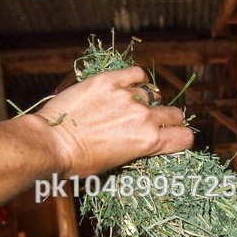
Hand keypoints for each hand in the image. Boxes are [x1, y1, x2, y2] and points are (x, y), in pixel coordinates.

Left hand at [34, 66, 193, 176]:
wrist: (51, 143)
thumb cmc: (80, 161)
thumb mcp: (118, 163)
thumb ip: (140, 148)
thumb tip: (148, 140)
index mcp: (149, 141)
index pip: (185, 136)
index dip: (181, 137)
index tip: (174, 136)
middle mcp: (144, 117)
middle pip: (175, 113)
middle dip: (169, 119)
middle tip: (156, 121)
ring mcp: (127, 97)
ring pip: (153, 94)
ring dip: (146, 101)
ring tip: (131, 105)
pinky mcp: (110, 81)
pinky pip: (136, 73)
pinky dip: (137, 79)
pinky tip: (129, 84)